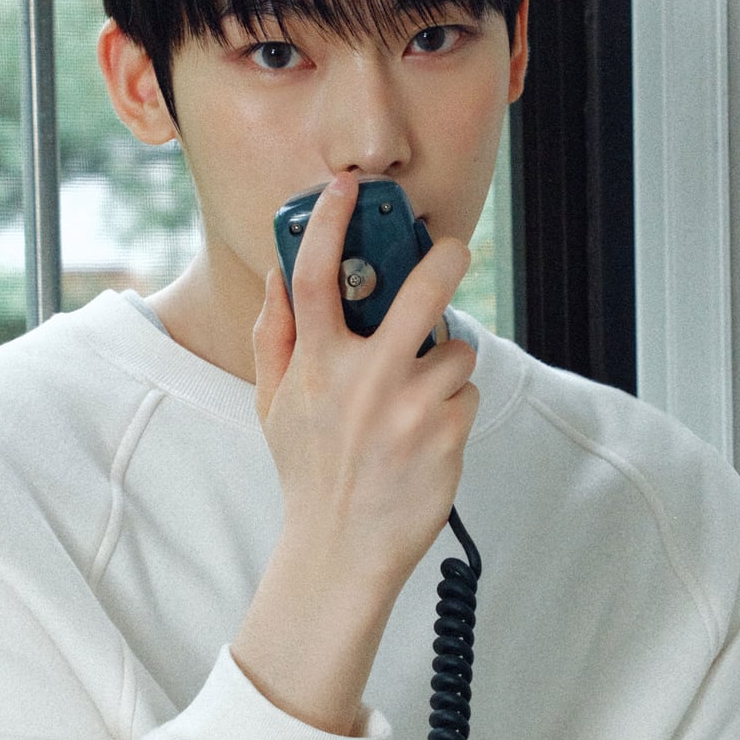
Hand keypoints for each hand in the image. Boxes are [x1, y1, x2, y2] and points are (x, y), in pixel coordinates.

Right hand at [232, 172, 478, 733]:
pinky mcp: (448, 434)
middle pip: (421, 291)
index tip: (347, 189)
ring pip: (454, 350)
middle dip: (444, 259)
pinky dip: (454, 406)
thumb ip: (274, 336)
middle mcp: (365, 379)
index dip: (329, 222)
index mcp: (316, 365)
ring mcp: (411, 407)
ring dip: (443, 366)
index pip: (317, 275)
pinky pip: (467, 393)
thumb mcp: (272, 403)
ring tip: (415, 401)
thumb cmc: (309, 471)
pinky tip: (426, 435)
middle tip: (451, 250)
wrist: (342, 549)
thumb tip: (278, 275)